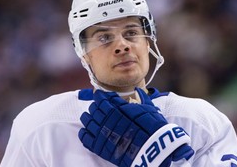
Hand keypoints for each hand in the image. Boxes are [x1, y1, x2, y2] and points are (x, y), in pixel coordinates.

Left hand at [78, 88, 193, 166]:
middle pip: (94, 108)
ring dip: (88, 117)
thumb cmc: (151, 126)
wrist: (152, 148)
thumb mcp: (148, 107)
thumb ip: (141, 97)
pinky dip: (84, 133)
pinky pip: (85, 137)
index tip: (101, 96)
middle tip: (99, 108)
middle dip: (96, 106)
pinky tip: (87, 132)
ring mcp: (102, 131)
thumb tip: (137, 89)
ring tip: (91, 118)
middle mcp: (107, 117)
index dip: (100, 96)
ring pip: (87, 120)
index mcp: (117, 107)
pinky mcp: (99, 145)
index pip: (102, 97)